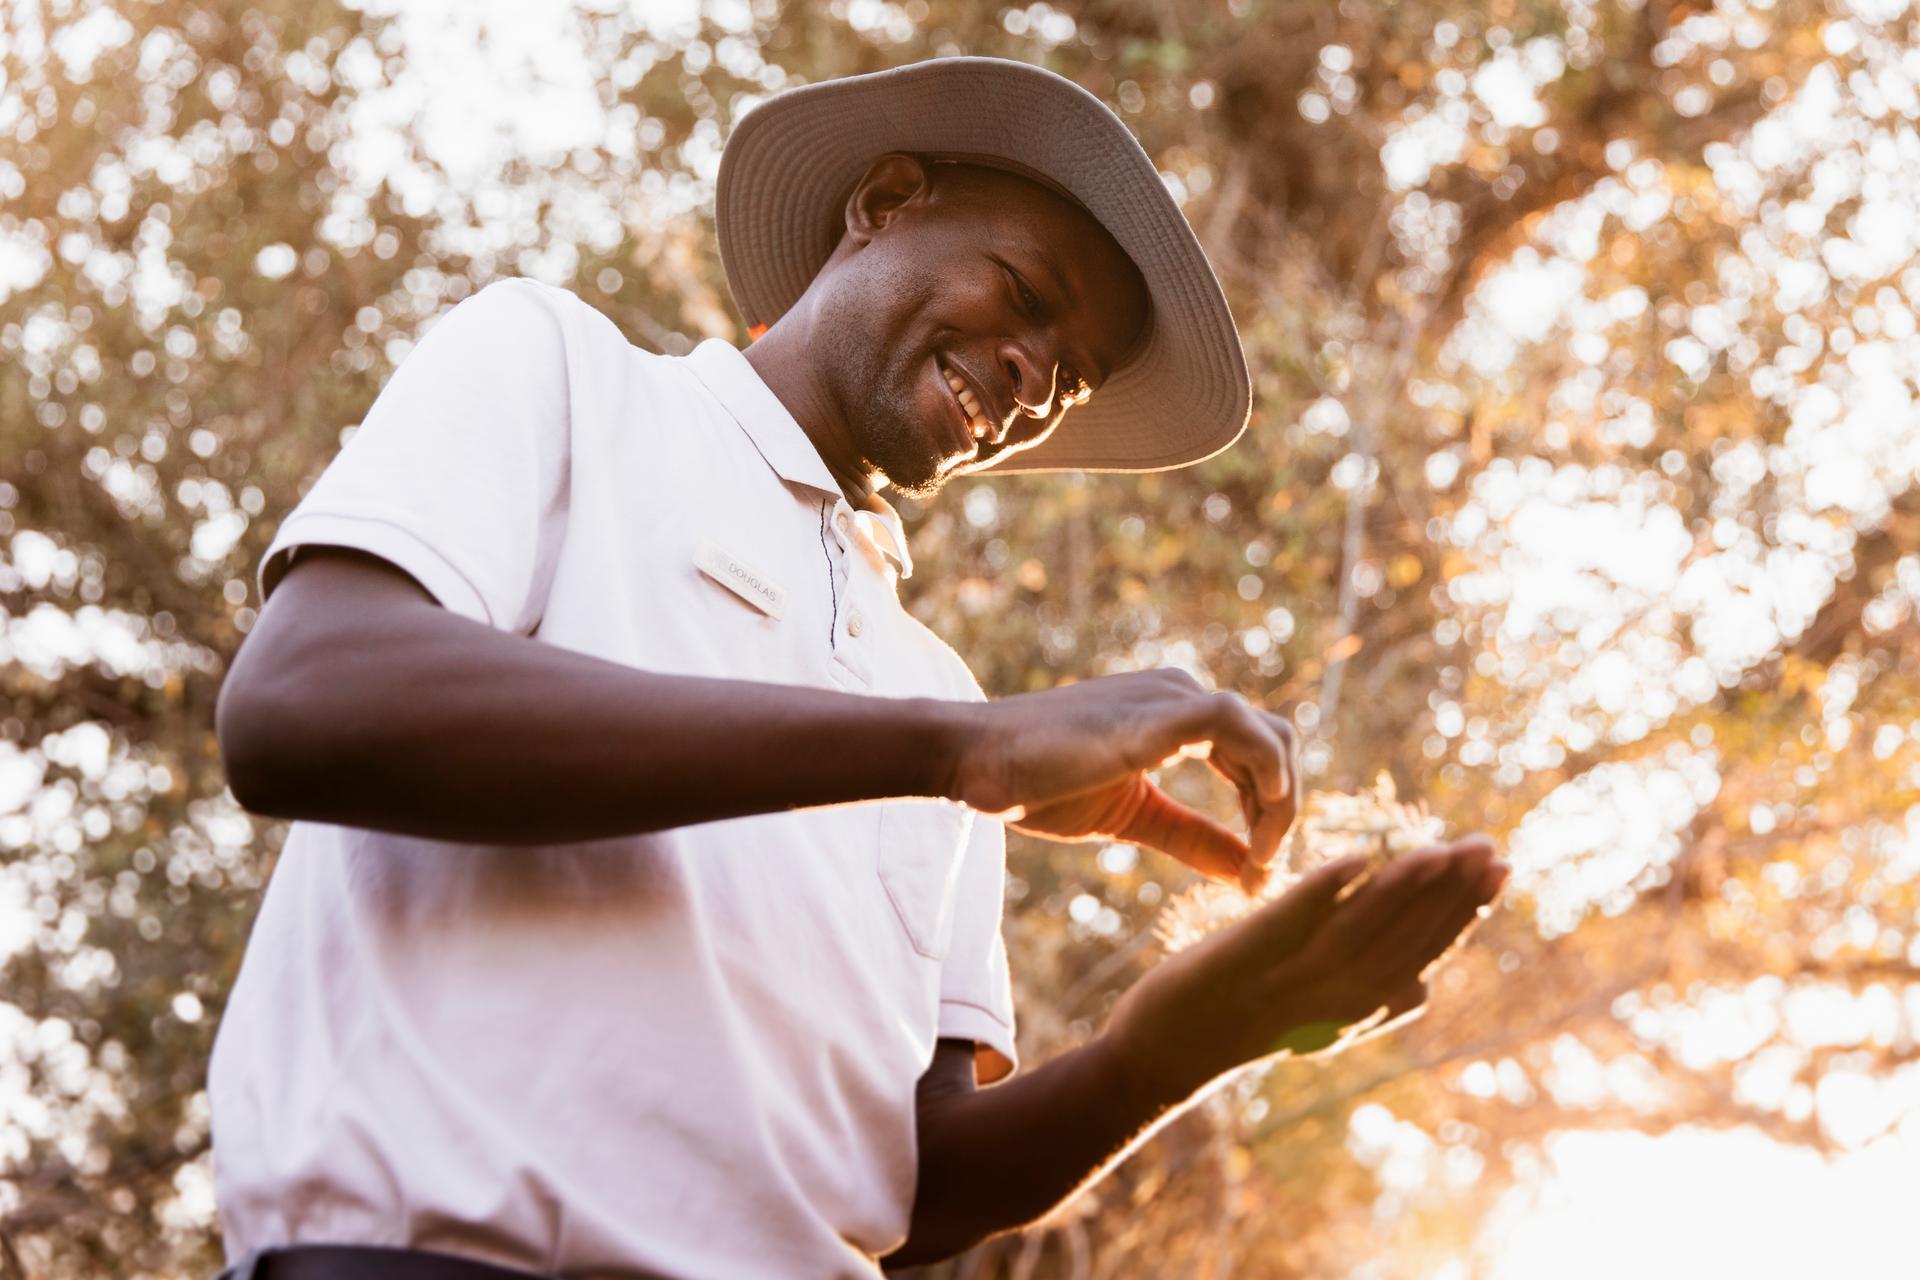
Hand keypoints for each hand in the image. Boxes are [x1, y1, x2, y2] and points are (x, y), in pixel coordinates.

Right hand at [945, 670, 1298, 889]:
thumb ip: (1193, 837)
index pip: (1258, 750)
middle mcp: (1182, 695)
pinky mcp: (1159, 715)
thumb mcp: (1134, 817)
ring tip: (1260, 860)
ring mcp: (1171, 698)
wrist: (976, 758)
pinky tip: (1255, 827)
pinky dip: (1265, 775)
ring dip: (1280, 803)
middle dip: (1282, 810)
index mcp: (1176, 714)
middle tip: (1263, 870)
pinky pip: (1240, 729)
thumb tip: (1248, 872)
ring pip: (1271, 737)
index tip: (1257, 868)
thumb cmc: (1040, 782)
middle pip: (1276, 743)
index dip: (1270, 809)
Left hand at [1102, 836, 1508, 1105]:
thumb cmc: (1245, 1025)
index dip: (1464, 912)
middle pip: (1404, 942)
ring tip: (1444, 851)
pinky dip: (1327, 891)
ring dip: (1405, 890)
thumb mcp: (1318, 1018)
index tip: (1500, 868)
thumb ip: (1368, 998)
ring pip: (1360, 932)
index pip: (1424, 953)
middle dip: (1451, 894)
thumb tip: (1428, 985)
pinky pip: (1291, 924)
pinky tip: (1359, 858)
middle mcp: (1332, 1001)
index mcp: (1355, 1008)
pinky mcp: (1242, 961)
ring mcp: (1288, 982)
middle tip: (1490, 849)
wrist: (1163, 1055)